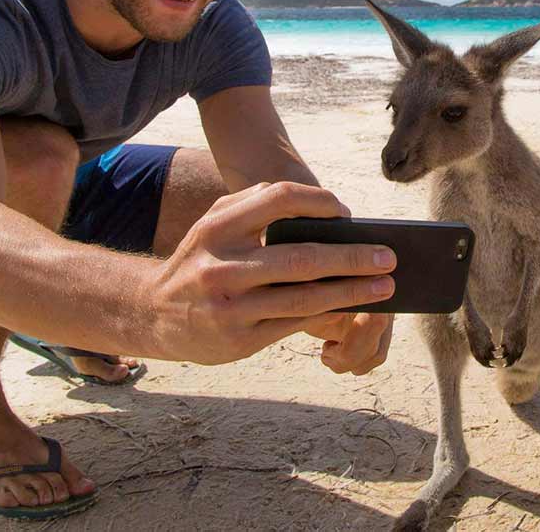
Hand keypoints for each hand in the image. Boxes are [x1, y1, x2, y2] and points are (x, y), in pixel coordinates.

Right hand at [141, 182, 396, 364]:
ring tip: (385, 286)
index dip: (320, 202)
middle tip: (388, 257)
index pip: (279, 199)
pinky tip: (353, 308)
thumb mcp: (213, 225)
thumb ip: (255, 206)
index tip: (348, 213)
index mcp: (217, 227)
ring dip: (353, 292)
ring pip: (306, 298)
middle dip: (353, 257)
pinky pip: (295, 323)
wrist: (151, 313)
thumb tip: (322, 207)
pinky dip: (329, 314)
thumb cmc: (199, 260)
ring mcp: (231, 307)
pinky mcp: (240, 340)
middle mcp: (222, 266)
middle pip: (303, 257)